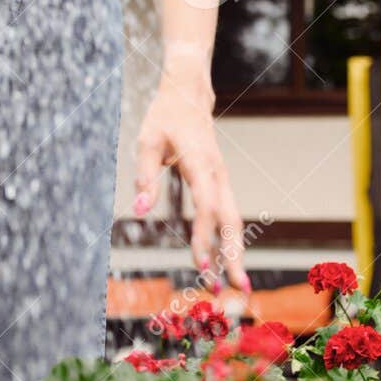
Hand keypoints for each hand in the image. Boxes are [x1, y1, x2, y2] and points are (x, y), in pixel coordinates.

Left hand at [132, 73, 249, 291]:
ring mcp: (223, 177)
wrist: (189, 91)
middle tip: (239, 289)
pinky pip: (227, 213)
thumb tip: (141, 212)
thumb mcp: (146, 142)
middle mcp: (218, 173)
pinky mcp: (220, 181)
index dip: (204, 237)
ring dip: (236, 252)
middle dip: (235, 256)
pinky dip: (229, 238)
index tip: (199, 265)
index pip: (207, 207)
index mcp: (201, 163)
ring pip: (234, 219)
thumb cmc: (164, 115)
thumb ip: (145, 177)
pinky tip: (225, 261)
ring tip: (237, 285)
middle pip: (232, 219)